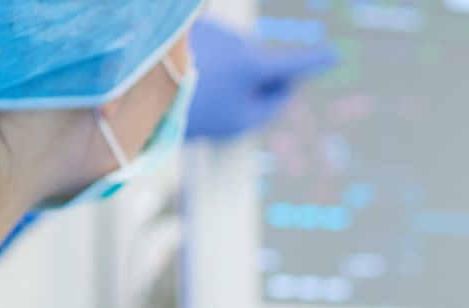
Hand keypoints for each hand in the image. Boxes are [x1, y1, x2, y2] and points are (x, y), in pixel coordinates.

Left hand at [186, 18, 337, 141]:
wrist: (137, 90)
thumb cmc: (191, 113)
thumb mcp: (239, 122)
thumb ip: (272, 106)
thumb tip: (286, 89)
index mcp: (253, 63)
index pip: (294, 62)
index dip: (315, 61)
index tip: (332, 57)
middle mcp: (237, 38)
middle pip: (259, 60)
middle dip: (252, 79)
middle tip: (225, 105)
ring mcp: (213, 27)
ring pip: (233, 51)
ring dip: (224, 69)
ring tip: (197, 91)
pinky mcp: (193, 23)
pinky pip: (211, 43)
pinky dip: (205, 58)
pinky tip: (187, 75)